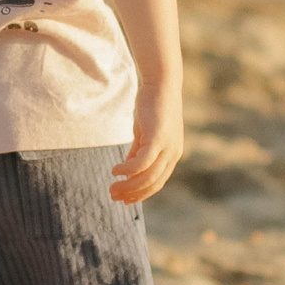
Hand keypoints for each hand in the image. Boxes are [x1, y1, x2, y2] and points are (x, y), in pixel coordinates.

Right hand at [110, 88, 182, 203]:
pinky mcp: (157, 139)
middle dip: (132, 193)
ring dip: (127, 185)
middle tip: (113, 196)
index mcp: (172, 154)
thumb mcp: (145, 133)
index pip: (157, 182)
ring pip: (147, 176)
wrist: (161, 83)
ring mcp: (167, 147)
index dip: (141, 194)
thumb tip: (128, 170)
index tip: (125, 200)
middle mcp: (173, 153)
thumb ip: (138, 151)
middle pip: (152, 183)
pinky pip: (141, 163)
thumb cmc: (153, 107)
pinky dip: (127, 170)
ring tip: (111, 187)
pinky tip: (115, 171)